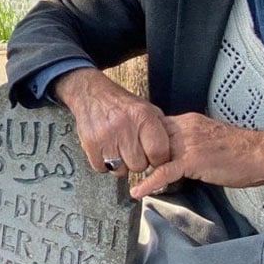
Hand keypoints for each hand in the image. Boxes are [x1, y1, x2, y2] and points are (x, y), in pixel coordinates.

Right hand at [52, 67, 170, 175]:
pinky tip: (106, 150)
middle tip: (133, 151)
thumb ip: (159, 129)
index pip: (159, 153)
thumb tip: (172, 152)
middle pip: (139, 165)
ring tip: (119, 150)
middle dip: (138, 162)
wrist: (90, 93)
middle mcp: (125, 127)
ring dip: (121, 165)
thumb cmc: (122, 104)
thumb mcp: (146, 108)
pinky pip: (101, 168)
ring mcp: (106, 136)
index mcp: (143, 116)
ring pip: (120, 171)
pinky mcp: (91, 144)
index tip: (154, 158)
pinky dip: (104, 164)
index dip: (158, 159)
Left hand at [130, 112, 263, 197]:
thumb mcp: (208, 137)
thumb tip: (174, 152)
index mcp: (188, 121)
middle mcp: (185, 128)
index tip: (131, 149)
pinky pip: (165, 172)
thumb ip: (189, 140)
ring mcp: (188, 144)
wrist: (262, 153)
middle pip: (149, 138)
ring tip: (125, 179)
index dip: (142, 140)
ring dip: (140, 167)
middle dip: (136, 152)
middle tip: (123, 166)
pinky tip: (138, 192)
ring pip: (154, 153)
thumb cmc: (241, 149)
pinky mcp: (193, 160)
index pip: (155, 127)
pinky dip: (149, 182)